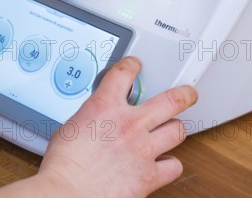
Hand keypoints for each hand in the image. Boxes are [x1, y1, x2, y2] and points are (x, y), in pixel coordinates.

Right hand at [38, 57, 197, 197]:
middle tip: (188, 93)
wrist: (66, 192)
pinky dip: (170, 165)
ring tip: (174, 129)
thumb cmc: (63, 165)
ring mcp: (143, 149)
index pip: (125, 73)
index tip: (136, 66)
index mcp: (105, 106)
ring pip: (178, 130)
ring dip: (176, 129)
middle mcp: (129, 124)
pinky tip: (164, 164)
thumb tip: (93, 123)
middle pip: (171, 100)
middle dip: (184, 94)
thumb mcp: (70, 127)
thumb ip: (90, 119)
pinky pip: (174, 166)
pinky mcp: (149, 175)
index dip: (133, 66)